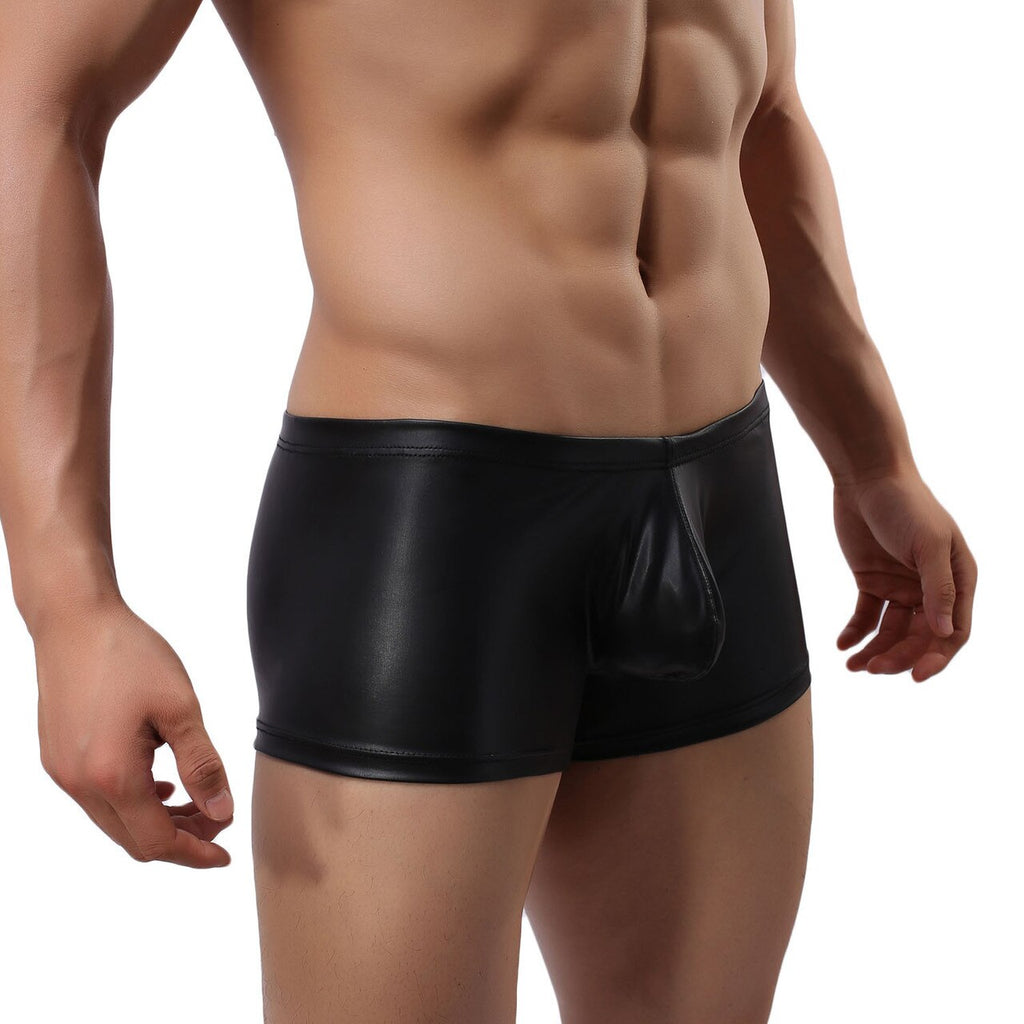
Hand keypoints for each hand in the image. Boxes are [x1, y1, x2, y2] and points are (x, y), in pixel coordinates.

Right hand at [33, 598, 234, 867]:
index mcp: (112, 776)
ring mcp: (62, 772)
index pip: (158, 841)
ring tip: (195, 801)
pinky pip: (98, 800)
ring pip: (115, 823)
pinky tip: (160, 783)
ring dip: (157, 821)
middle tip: (217, 822)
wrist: (75, 620)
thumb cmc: (130, 656)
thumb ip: (203, 765)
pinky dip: (133, 803)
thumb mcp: (180, 708)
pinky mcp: (57, 757)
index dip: (196, 853)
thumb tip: (222, 813)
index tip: (226, 854)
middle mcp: (79, 784)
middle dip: (180, 840)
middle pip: (134, 841)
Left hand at [832, 467, 976, 681]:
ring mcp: (901, 586)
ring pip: (891, 631)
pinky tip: (842, 645)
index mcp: (957, 580)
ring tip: (853, 666)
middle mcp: (932, 588)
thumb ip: (939, 588)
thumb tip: (946, 633)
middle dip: (899, 656)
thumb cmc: (906, 503)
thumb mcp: (927, 544)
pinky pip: (866, 616)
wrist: (866, 478)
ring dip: (875, 650)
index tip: (915, 676)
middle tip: (873, 668)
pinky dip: (855, 632)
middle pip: (919, 637)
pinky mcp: (872, 581)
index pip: (953, 632)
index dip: (937, 657)